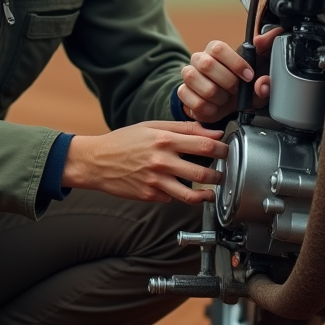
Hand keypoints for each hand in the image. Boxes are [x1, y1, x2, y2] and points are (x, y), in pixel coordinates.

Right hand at [61, 120, 227, 203]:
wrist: (96, 161)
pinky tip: (177, 188)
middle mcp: (162, 161)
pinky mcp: (150, 196)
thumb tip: (212, 132)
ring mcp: (156, 181)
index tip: (228, 151)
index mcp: (164, 140)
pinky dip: (178, 194)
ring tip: (211, 191)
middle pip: (203, 172)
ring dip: (207, 194)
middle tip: (224, 173)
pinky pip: (172, 198)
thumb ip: (184, 128)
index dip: (223, 149)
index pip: (206, 145)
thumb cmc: (124, 141)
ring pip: (192, 195)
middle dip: (220, 174)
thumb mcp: (152, 126)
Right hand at [177, 27, 284, 122]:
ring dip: (219, 96)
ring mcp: (189, 76)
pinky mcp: (183, 93)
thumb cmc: (242, 84)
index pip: (218, 48)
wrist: (225, 104)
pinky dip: (211, 109)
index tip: (249, 76)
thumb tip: (268, 38)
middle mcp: (199, 59)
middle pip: (207, 65)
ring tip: (226, 98)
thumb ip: (267, 51)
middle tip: (237, 90)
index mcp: (215, 50)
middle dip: (228, 82)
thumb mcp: (259, 71)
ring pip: (200, 85)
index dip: (235, 64)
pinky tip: (217, 106)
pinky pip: (196, 103)